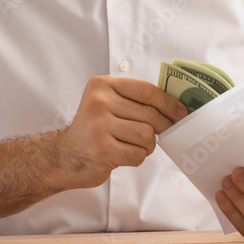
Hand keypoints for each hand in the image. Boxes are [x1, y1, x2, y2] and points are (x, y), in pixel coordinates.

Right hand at [56, 75, 186, 188]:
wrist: (63, 157)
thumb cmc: (93, 130)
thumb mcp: (106, 104)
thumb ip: (134, 101)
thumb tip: (175, 106)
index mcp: (102, 85)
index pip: (146, 90)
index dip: (168, 102)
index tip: (181, 112)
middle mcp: (99, 102)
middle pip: (150, 115)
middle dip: (162, 128)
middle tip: (160, 134)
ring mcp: (100, 126)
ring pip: (147, 135)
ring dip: (147, 145)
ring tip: (133, 145)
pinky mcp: (103, 150)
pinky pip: (138, 154)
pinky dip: (137, 157)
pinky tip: (123, 155)